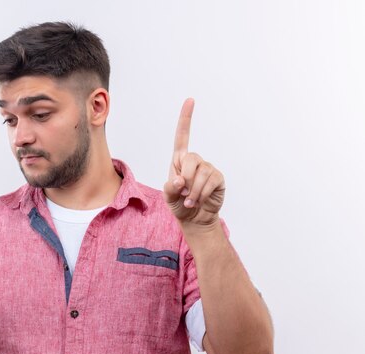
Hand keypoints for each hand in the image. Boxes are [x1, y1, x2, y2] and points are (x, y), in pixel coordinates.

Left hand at [163, 98, 224, 227]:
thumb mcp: (168, 197)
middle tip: (183, 192)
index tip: (190, 100)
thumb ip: (170, 188)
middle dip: (185, 178)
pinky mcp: (218, 178)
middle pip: (191, 158)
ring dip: (193, 191)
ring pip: (201, 173)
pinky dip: (201, 194)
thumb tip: (180, 180)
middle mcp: (194, 161)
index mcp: (179, 161)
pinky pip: (210, 182)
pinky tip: (198, 202)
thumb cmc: (179, 204)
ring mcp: (208, 169)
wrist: (194, 219)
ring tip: (190, 201)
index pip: (182, 136)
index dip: (186, 118)